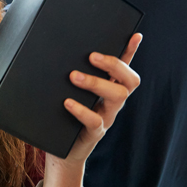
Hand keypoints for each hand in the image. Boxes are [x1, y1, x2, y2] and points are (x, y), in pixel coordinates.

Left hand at [56, 33, 142, 167]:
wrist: (62, 151)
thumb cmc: (64, 116)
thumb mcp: (68, 92)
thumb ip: (69, 75)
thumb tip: (52, 48)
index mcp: (109, 88)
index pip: (125, 67)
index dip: (131, 51)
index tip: (134, 35)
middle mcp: (113, 101)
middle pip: (129, 81)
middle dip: (114, 65)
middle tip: (91, 57)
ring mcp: (107, 117)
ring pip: (117, 97)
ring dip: (96, 83)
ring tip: (74, 76)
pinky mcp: (95, 132)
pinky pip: (95, 120)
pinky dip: (82, 110)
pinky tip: (68, 103)